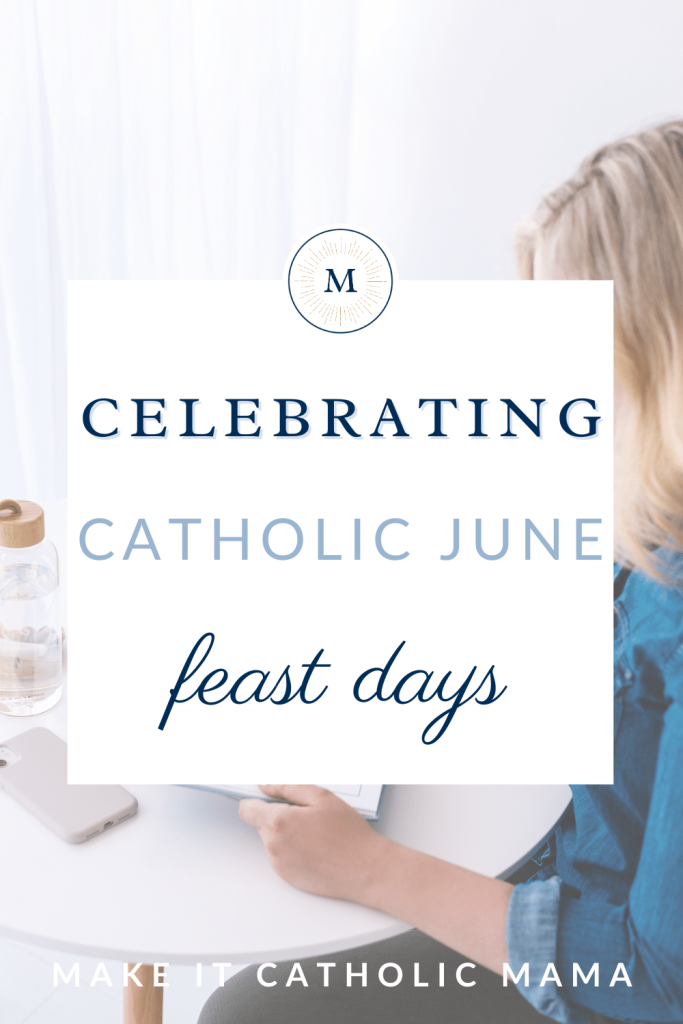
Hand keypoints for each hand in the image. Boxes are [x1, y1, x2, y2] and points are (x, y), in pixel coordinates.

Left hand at [239, 784, 390, 902]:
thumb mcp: (321, 797)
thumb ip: (287, 787)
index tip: (266, 797)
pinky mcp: (288, 878)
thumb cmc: (348, 833)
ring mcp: (280, 864)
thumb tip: (265, 785)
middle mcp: (273, 846)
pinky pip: (282, 858)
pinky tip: (316, 848)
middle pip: (261, 824)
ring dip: (286, 834)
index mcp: (278, 822)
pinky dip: (293, 851)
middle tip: (307, 815)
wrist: (366, 870)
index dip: (255, 801)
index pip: (246, 809)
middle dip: (278, 816)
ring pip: (272, 841)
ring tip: (316, 833)